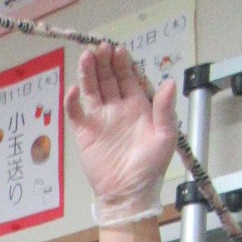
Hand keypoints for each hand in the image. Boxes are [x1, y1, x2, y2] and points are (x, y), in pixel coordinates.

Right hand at [64, 45, 178, 217]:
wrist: (128, 193)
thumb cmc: (149, 167)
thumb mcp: (165, 136)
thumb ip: (165, 109)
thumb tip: (169, 82)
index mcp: (138, 106)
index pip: (128, 77)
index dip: (123, 63)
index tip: (119, 51)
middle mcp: (117, 108)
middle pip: (107, 78)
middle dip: (103, 62)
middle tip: (100, 48)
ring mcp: (100, 119)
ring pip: (91, 90)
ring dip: (87, 74)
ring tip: (86, 57)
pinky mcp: (85, 133)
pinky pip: (76, 113)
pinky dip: (72, 101)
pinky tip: (73, 90)